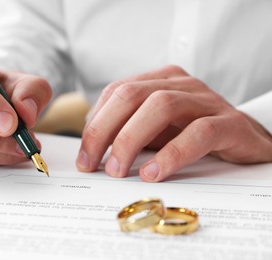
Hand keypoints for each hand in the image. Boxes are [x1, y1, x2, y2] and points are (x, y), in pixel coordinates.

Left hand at [76, 65, 271, 181]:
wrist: (246, 139)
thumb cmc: (193, 134)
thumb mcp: (155, 130)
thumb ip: (128, 131)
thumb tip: (92, 148)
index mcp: (158, 81)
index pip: (115, 92)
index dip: (94, 124)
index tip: (84, 156)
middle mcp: (180, 84)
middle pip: (130, 95)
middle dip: (104, 131)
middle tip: (92, 164)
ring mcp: (206, 100)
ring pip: (161, 106)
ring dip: (131, 140)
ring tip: (118, 170)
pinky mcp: (229, 123)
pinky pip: (198, 133)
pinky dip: (172, 154)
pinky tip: (154, 173)